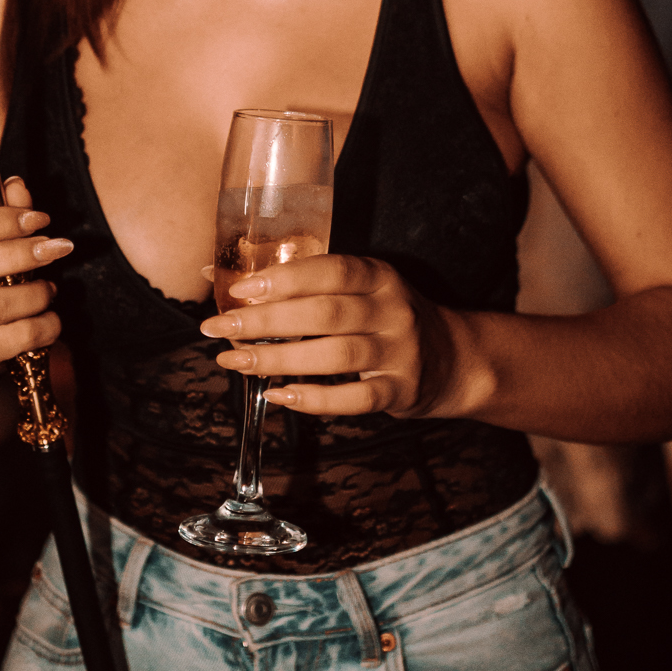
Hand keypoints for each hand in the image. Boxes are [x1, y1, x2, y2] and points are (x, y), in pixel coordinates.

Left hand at [199, 252, 459, 417]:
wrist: (452, 358)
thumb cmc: (386, 318)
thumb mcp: (361, 289)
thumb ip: (305, 284)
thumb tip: (223, 275)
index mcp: (378, 275)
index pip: (331, 270)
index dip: (285, 278)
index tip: (240, 289)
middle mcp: (392, 310)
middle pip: (325, 313)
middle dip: (266, 321)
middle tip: (219, 327)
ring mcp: (400, 352)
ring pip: (335, 356)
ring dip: (279, 361)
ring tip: (236, 362)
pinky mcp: (401, 391)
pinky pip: (354, 399)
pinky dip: (313, 400)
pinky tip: (278, 396)